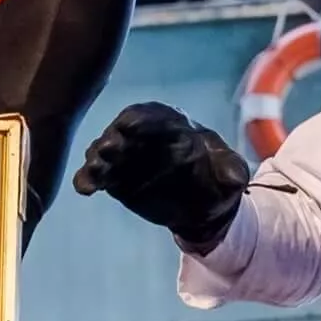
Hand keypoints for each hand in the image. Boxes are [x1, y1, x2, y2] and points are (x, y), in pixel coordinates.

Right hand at [72, 103, 252, 252]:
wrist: (203, 205)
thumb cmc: (217, 180)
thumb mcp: (231, 174)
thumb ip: (231, 170)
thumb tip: (234, 177)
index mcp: (171, 124)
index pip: (152, 115)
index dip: (141, 119)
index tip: (131, 125)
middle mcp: (143, 136)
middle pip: (122, 131)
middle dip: (114, 138)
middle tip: (110, 149)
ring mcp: (126, 156)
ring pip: (104, 152)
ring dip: (97, 160)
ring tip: (96, 173)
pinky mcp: (115, 178)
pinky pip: (96, 176)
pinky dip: (87, 179)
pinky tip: (85, 190)